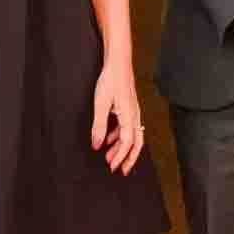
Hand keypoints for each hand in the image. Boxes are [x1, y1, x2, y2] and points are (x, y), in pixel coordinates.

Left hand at [91, 58, 144, 174]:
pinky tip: (109, 139)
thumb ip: (99, 126)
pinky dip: (119, 136)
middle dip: (129, 158)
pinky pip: (127, 127)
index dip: (120, 157)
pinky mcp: (129, 107)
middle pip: (136, 143)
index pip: (127, 143)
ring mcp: (133, 111)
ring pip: (132, 136)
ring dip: (122, 148)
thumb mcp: (100, 103)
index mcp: (129, 116)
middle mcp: (135, 115)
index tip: (112, 167)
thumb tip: (97, 145)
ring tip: (110, 157)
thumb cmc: (110, 80)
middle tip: (121, 171)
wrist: (118, 62)